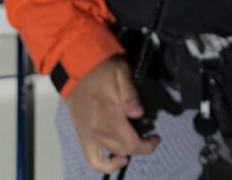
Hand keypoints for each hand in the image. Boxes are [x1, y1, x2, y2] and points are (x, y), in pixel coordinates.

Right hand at [65, 55, 159, 172]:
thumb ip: (130, 94)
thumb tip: (139, 114)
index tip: (156, 138)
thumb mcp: (121, 72)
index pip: (131, 143)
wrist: (76, 67)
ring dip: (126, 152)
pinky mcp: (82, 135)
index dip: (147, 146)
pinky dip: (105, 165)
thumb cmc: (102, 68)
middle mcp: (98, 130)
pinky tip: (115, 158)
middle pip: (124, 149)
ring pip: (111, 154)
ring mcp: (89, 135)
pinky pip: (93, 160)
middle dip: (139, 145)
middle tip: (146, 134)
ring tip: (133, 143)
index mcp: (110, 116)